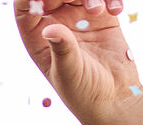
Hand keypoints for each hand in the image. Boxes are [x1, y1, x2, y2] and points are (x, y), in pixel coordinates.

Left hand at [14, 0, 142, 116]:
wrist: (113, 97)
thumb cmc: (83, 91)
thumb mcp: (69, 72)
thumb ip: (62, 49)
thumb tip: (49, 30)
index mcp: (37, 36)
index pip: (25, 6)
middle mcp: (56, 23)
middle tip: (81, 0)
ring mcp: (79, 17)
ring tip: (97, 11)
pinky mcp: (103, 16)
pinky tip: (116, 10)